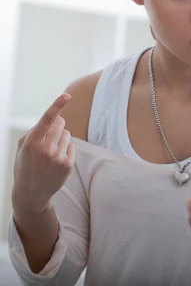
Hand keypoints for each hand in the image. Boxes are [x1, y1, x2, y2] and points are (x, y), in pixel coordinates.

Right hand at [12, 93, 75, 215]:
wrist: (31, 192)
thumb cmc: (26, 164)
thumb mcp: (22, 147)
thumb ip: (35, 131)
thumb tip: (55, 118)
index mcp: (31, 143)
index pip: (46, 120)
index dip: (56, 106)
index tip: (67, 95)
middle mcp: (46, 149)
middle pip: (60, 124)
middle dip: (57, 125)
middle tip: (49, 135)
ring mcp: (58, 158)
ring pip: (67, 134)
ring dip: (60, 138)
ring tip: (50, 151)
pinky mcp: (68, 164)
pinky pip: (71, 145)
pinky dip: (65, 148)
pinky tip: (56, 159)